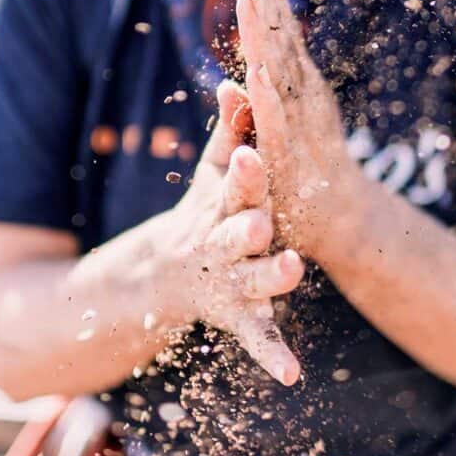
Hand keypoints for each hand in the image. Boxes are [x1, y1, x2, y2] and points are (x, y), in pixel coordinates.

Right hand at [160, 79, 303, 385]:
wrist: (162, 274)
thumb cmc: (203, 211)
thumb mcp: (211, 173)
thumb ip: (231, 132)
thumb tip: (239, 79)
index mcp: (221, 205)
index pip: (235, 185)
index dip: (246, 172)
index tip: (255, 154)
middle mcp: (222, 244)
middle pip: (237, 234)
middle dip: (248, 228)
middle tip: (262, 223)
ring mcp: (229, 283)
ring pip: (252, 282)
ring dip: (270, 279)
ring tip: (293, 272)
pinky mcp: (239, 317)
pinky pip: (258, 337)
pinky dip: (273, 356)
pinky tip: (292, 376)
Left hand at [228, 0, 361, 257]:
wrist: (343, 224)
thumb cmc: (303, 176)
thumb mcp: (272, 138)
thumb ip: (251, 111)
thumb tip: (228, 83)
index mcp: (295, 84)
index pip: (275, 25)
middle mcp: (301, 94)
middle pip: (278, 32)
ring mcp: (299, 122)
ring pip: (279, 69)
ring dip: (265, 31)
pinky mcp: (291, 158)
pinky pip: (278, 125)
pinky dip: (270, 98)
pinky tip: (259, 72)